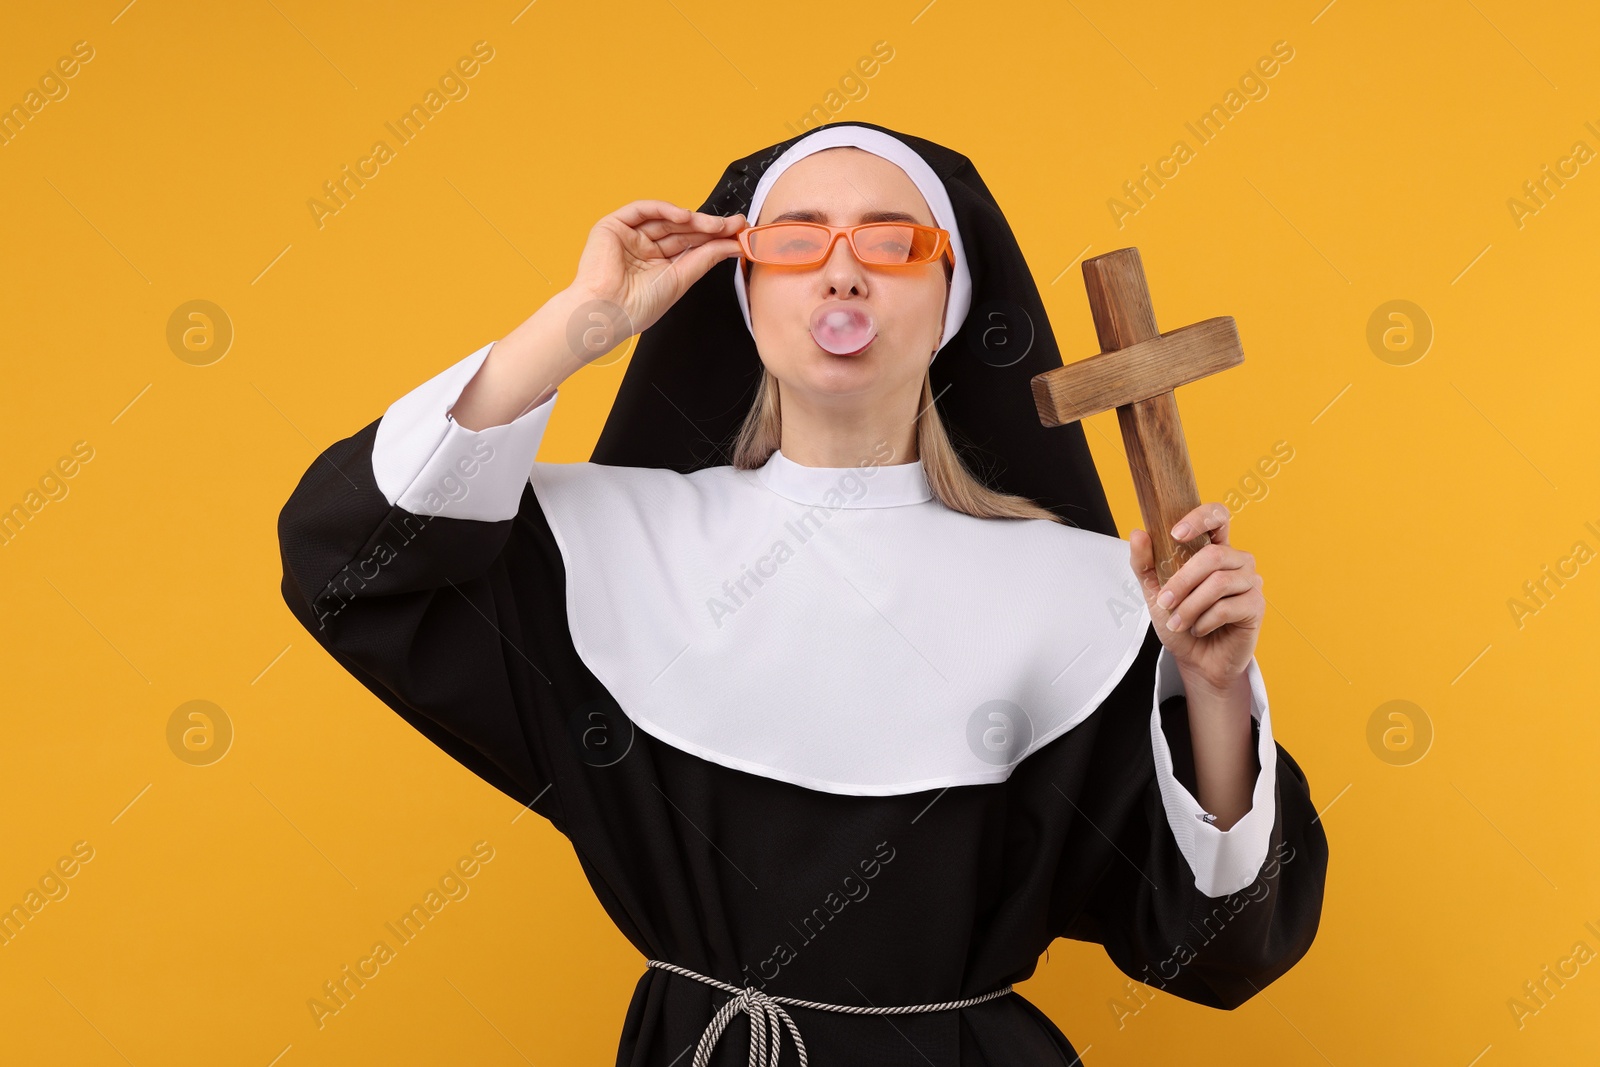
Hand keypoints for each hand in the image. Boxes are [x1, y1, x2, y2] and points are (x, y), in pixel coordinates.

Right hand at [570, 200, 747, 336]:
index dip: (714, 238)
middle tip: (733, 225)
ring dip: (693, 219)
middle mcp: (644, 249)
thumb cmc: (638, 307)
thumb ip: (706, 258)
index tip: (738, 234)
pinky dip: (664, 209)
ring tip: (716, 225)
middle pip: (681, 230)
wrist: (609, 312)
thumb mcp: (681, 279)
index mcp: (658, 265)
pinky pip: (642, 210)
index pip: (690, 245)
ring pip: (665, 219)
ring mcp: (629, 236)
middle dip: (708, 226)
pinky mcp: (613, 226)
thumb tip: (733, 245)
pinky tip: (685, 216)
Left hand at [1129, 502, 1263, 692]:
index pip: (1218, 516)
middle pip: (1213, 556)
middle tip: (1165, 602)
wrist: (1195, 660)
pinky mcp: (1256, 606)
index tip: (1176, 533)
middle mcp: (1236, 561)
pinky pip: (1228, 607)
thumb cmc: (1180, 622)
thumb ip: (1144, 563)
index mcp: (1213, 549)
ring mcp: (1249, 582)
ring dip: (1190, 606)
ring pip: (1219, 583)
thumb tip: (1139, 533)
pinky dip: (1204, 621)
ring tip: (1178, 622)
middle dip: (1182, 581)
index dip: (1200, 518)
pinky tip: (1198, 629)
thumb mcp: (1153, 592)